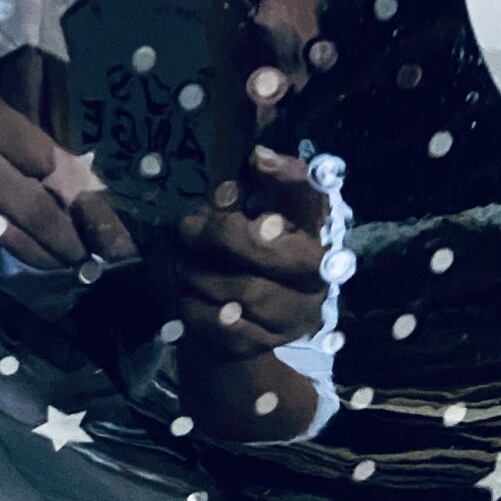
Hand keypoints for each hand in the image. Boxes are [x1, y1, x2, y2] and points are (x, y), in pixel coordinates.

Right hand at [0, 94, 137, 270]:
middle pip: (35, 201)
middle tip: (104, 250)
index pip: (45, 157)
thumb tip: (83, 149)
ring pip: (21, 228)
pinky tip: (53, 260)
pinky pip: (3, 242)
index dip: (76, 184)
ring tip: (84, 260)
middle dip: (72, 230)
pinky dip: (33, 253)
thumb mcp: (2, 110)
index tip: (102, 202)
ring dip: (56, 249)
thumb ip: (39, 118)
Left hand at [172, 146, 330, 438]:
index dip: (290, 177)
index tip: (256, 159)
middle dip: (219, 237)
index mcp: (317, 228)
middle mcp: (318, 272)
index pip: (315, 196)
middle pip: (269, 252)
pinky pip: (228, 331)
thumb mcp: (262, 205)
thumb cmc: (256, 240)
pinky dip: (197, 310)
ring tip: (182, 262)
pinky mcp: (273, 342)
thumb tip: (258, 157)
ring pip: (246, 293)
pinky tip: (187, 295)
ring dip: (200, 274)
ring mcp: (298, 311)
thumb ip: (259, 181)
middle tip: (187, 227)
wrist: (258, 306)